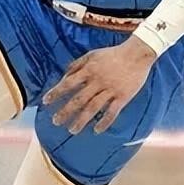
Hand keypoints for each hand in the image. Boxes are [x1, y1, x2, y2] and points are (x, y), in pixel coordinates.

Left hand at [43, 36, 157, 133]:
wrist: (137, 54)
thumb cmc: (113, 54)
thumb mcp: (92, 54)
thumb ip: (77, 65)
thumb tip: (64, 76)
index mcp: (90, 70)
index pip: (69, 83)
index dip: (56, 93)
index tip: (46, 102)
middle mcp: (98, 81)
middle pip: (79, 99)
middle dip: (66, 111)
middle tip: (56, 121)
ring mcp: (111, 90)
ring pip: (93, 108)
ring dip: (81, 120)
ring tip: (72, 130)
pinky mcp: (123, 96)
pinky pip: (112, 112)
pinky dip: (104, 122)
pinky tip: (97, 130)